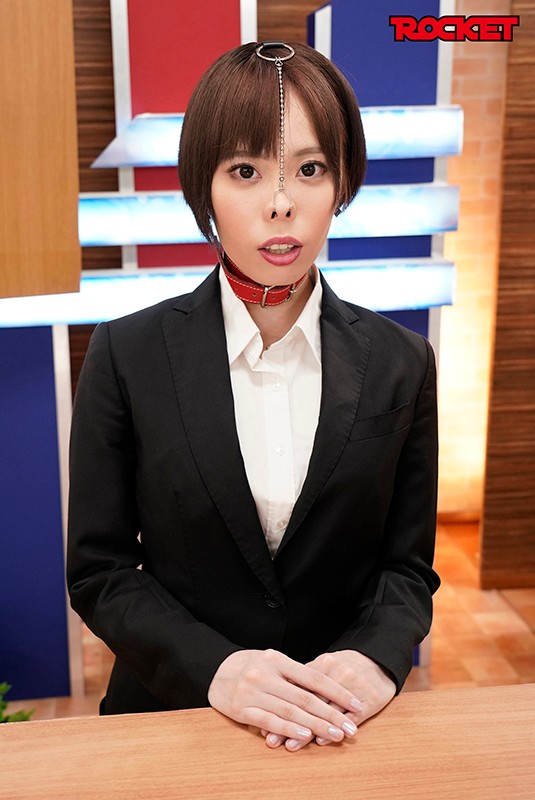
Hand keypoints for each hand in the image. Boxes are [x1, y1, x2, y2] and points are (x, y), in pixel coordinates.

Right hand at [207, 648, 361, 744]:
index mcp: (278, 659)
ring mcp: (253, 692)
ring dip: (315, 726)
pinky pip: (269, 721)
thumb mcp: (273, 661)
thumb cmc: (252, 666)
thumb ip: (295, 674)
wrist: (216, 671)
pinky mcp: (243, 709)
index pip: (314, 677)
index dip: (337, 691)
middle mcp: (266, 674)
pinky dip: (288, 730)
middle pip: (305, 697)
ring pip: (290, 711)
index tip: (356, 704)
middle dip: (331, 714)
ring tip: (334, 735)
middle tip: (350, 727)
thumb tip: (328, 689)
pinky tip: (305, 737)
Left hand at [263, 651, 395, 751]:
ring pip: (328, 712)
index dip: (280, 705)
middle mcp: (338, 673)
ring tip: (291, 745)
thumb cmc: (344, 666)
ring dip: (308, 731)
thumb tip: (275, 695)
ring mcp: (355, 686)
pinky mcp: (371, 699)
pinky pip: (350, 718)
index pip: (298, 687)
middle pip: (310, 701)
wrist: (378, 661)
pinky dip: (334, 731)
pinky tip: (321, 742)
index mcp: (324, 663)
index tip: (263, 722)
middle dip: (289, 722)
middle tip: (272, 739)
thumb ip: (302, 679)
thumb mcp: (324, 666)